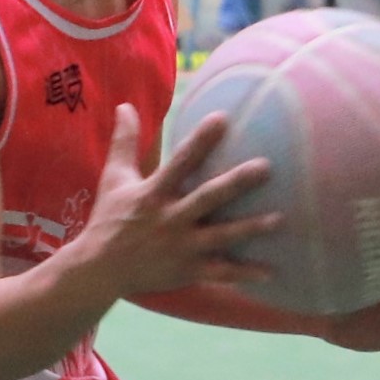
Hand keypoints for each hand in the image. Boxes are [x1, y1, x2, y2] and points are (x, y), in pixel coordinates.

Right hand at [71, 104, 276, 298]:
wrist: (98, 269)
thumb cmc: (110, 218)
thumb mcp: (114, 178)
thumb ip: (125, 142)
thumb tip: (125, 105)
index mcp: (154, 193)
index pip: (180, 162)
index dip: (200, 140)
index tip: (223, 119)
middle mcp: (170, 218)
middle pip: (207, 198)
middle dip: (236, 184)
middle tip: (266, 167)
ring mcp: (181, 247)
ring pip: (221, 237)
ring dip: (250, 229)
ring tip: (280, 219)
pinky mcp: (188, 270)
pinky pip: (221, 273)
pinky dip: (245, 274)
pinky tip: (273, 272)